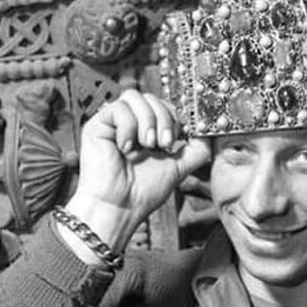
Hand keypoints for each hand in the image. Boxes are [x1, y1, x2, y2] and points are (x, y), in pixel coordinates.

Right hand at [67, 90, 210, 250]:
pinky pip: (117, 107)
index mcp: (147, 131)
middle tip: (164, 145)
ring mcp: (113, 123)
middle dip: (164, 119)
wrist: (119, 209)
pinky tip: (126, 148)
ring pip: (135, 97)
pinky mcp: (97, 125)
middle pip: (152, 97)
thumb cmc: (142, 193)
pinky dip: (127, 127)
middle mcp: (130, 124)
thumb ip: (195, 150)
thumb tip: (209, 134)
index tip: (179, 137)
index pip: (164, 105)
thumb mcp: (178, 167)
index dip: (175, 116)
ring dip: (147, 121)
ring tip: (145, 146)